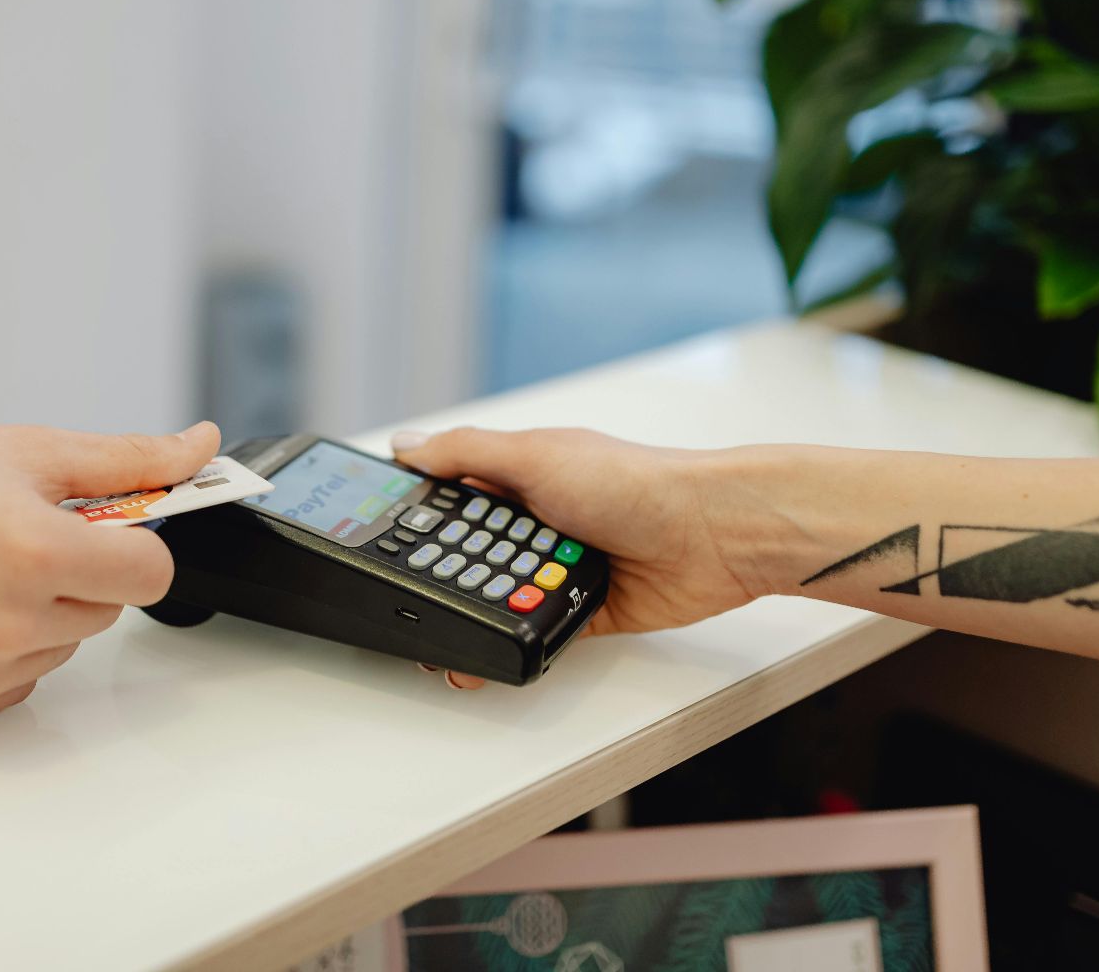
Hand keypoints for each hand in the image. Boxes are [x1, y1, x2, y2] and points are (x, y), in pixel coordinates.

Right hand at [0, 414, 218, 732]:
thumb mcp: (28, 452)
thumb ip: (128, 459)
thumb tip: (202, 449)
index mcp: (34, 553)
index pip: (151, 575)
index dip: (133, 546)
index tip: (102, 531)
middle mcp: (4, 625)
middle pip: (105, 612)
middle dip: (78, 575)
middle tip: (12, 539)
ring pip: (59, 650)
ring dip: (37, 616)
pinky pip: (11, 687)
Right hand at [393, 427, 796, 687]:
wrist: (712, 535)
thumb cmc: (638, 482)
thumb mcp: (537, 455)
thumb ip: (467, 453)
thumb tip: (405, 445)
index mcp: (523, 475)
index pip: (454, 495)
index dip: (421, 519)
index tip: (386, 542)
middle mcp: (540, 519)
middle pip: (472, 554)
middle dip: (447, 577)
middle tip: (414, 601)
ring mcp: (561, 566)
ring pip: (500, 598)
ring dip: (480, 613)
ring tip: (445, 639)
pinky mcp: (584, 608)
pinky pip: (537, 632)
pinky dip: (515, 642)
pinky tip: (490, 654)